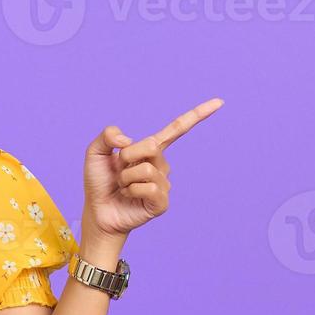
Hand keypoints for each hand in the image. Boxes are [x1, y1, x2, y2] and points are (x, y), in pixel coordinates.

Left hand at [83, 98, 223, 239]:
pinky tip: (129, 197)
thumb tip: (128, 141)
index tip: (219, 102)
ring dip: (125, 178)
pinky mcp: (161, 202)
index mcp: (150, 149)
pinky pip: (150, 187)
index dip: (198, 114)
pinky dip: (132, 190)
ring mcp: (163, 184)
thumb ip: (108, 135)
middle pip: (151, 145)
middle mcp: (161, 164)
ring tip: (122, 186)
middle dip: (126, 156)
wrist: (97, 211)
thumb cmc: (99, 182)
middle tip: (118, 170)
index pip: (177, 129)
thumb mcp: (95, 152)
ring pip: (146, 169)